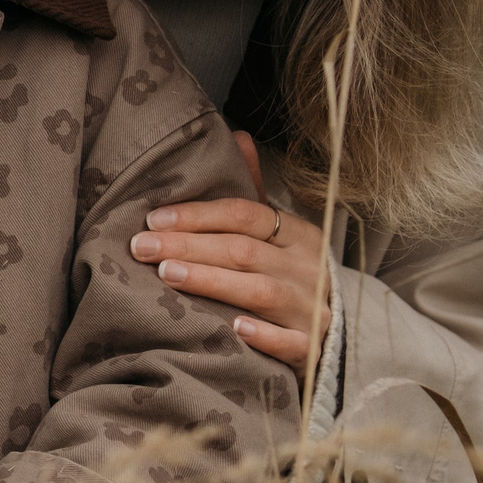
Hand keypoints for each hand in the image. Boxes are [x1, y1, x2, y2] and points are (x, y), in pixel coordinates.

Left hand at [131, 131, 329, 369]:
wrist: (341, 334)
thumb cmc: (292, 275)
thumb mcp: (280, 231)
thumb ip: (255, 189)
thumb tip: (238, 135)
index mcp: (297, 235)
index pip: (245, 215)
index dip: (198, 215)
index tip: (153, 220)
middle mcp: (306, 268)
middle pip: (242, 251)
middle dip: (188, 247)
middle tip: (141, 247)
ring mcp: (310, 308)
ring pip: (260, 292)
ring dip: (213, 281)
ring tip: (168, 275)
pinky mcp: (312, 347)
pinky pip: (291, 341)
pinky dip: (264, 335)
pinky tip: (234, 328)